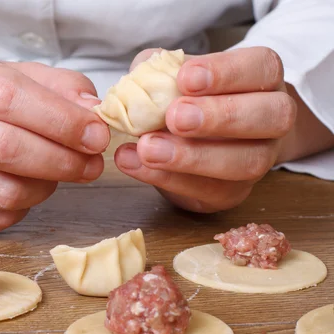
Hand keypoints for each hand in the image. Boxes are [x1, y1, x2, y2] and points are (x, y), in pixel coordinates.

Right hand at [0, 50, 108, 230]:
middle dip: (61, 162)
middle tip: (91, 165)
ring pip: (2, 192)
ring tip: (56, 175)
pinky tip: (25, 190)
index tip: (96, 135)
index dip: (60, 120)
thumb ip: (58, 87)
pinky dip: (21, 209)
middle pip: (4, 149)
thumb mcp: (14, 76)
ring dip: (44, 188)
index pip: (9, 97)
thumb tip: (93, 111)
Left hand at [115, 47, 296, 212]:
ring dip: (192, 157)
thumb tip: (141, 78)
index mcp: (262, 77)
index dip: (226, 72)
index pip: (262, 68)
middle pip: (272, 116)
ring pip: (246, 162)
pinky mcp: (234, 192)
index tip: (186, 78)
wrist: (192, 140)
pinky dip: (167, 178)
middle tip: (175, 117)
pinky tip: (134, 163)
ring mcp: (259, 158)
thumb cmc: (186, 97)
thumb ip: (158, 70)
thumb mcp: (169, 74)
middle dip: (220, 117)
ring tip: (148, 148)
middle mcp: (273, 118)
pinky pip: (210, 191)